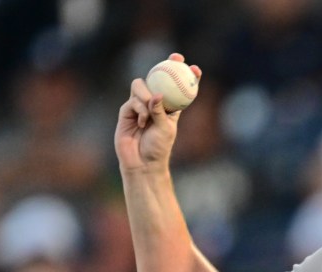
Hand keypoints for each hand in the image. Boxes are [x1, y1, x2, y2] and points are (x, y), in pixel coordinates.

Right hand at [114, 53, 200, 171]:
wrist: (141, 162)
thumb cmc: (158, 148)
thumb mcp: (166, 129)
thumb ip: (161, 112)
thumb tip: (157, 94)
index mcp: (170, 108)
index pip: (178, 88)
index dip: (185, 75)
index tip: (195, 68)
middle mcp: (154, 103)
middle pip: (158, 78)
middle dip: (166, 65)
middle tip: (174, 59)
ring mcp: (139, 105)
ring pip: (141, 86)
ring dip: (146, 96)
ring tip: (149, 112)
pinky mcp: (127, 110)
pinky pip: (132, 100)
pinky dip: (139, 109)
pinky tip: (141, 122)